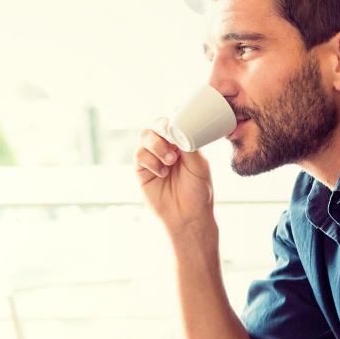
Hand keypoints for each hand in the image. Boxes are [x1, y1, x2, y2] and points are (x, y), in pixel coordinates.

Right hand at [135, 118, 216, 235]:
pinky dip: (150, 161)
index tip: (174, 127)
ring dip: (157, 146)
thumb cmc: (198, 192)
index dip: (170, 122)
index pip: (171, 124)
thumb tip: (179, 130)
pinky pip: (139, 155)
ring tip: (170, 162)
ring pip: (144, 138)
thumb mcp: (200, 166)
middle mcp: (165, 148)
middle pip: (154, 127)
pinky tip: (162, 173)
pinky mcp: (141, 170)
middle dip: (161, 131)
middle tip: (171, 142)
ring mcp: (152, 158)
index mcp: (181, 143)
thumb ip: (189, 146)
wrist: (188, 217)